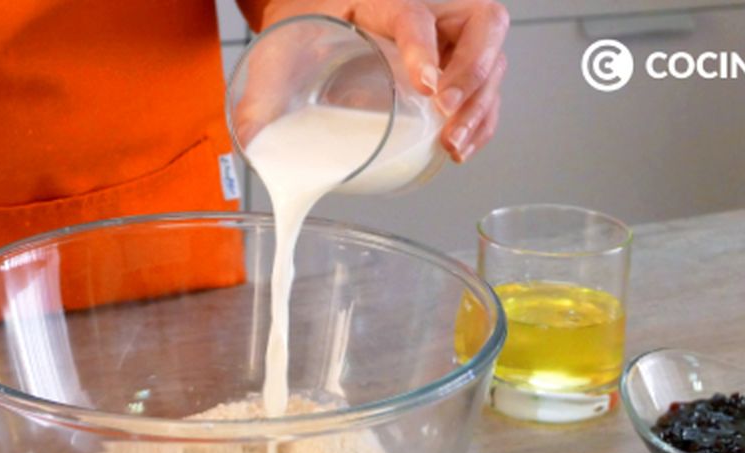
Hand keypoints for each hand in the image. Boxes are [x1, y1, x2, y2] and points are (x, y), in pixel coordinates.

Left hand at [261, 0, 509, 162]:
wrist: (312, 18)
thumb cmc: (302, 27)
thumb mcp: (278, 52)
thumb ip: (261, 94)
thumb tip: (251, 142)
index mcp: (380, 0)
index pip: (414, 15)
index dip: (424, 48)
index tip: (426, 87)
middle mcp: (427, 11)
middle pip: (482, 23)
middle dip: (473, 72)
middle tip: (446, 112)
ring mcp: (448, 38)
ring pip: (493, 58)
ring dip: (480, 107)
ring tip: (453, 145)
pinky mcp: (455, 67)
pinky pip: (486, 88)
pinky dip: (482, 119)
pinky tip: (462, 147)